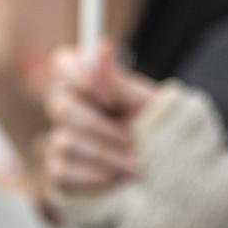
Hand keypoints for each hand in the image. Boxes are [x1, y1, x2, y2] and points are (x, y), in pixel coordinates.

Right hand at [41, 45, 157, 194]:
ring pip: (62, 141)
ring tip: (134, 164)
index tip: (110, 97)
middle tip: (132, 139)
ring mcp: (61, 141)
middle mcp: (71, 108)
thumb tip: (103, 46)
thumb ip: (120, 83)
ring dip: (104, 154)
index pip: (63, 63)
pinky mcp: (58, 175)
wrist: (169, 181)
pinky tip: (115, 178)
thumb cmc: (160, 136)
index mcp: (93, 84)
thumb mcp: (149, 106)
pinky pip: (60, 170)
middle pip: (60, 106)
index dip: (81, 77)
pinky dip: (93, 175)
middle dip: (101, 126)